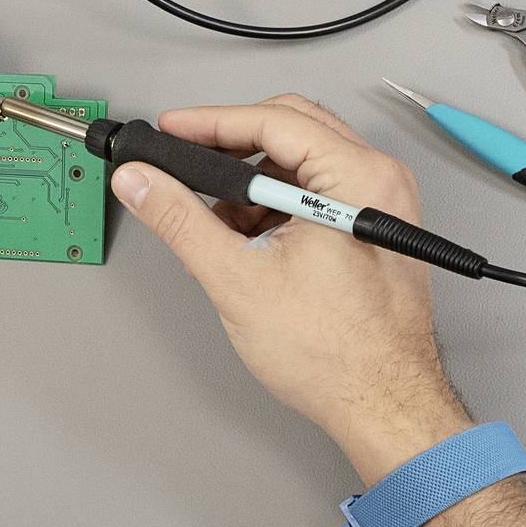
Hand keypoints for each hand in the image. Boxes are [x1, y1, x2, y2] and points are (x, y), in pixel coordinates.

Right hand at [114, 95, 471, 483]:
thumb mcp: (238, 279)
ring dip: (253, 183)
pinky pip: (320, 192)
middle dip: (231, 147)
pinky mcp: (375, 228)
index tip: (172, 130)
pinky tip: (248, 242)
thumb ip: (180, 219)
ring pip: (304, 162)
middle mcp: (379, 182)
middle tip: (184, 163)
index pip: (273, 120)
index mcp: (358, 179)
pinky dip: (277, 207)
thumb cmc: (338, 355)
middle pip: (293, 129)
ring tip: (217, 224)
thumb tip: (142, 182)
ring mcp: (381, 205)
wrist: (383, 406)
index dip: (211, 122)